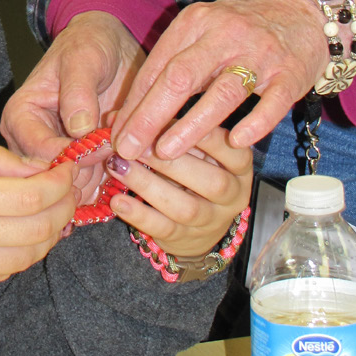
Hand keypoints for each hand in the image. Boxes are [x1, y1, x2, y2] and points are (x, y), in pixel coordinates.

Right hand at [0, 11, 144, 198]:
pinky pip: (92, 191)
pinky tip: (129, 162)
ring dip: (105, 179)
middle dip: (90, 172)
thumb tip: (78, 128)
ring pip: (75, 191)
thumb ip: (78, 90)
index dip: (73, 156)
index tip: (105, 143)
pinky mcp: (80, 168)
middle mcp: (32, 145)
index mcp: (21, 117)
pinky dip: (113, 183)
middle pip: (53, 180)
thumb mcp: (83, 57)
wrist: (111, 48)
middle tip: (120, 150)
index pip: (39, 153)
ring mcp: (56, 160)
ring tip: (126, 150)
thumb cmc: (90, 44)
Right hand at [0, 145, 74, 297]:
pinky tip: (23, 236)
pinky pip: (4, 274)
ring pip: (28, 257)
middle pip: (40, 229)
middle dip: (65, 208)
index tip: (69, 169)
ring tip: (52, 214)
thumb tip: (35, 166)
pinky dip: (24, 254)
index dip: (61, 183)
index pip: (33, 195)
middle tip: (69, 192)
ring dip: (50, 235)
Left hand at [107, 124, 252, 260]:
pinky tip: (118, 200)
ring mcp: (211, 221)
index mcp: (239, 165)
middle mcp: (232, 195)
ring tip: (119, 166)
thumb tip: (116, 117)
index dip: (202, 135)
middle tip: (137, 144)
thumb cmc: (191, 168)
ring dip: (149, 185)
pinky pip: (163, 229)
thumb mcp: (188, 145)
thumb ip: (162, 127)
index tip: (170, 120)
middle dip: (172, 162)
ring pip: (186, 208)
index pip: (229, 148)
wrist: (198, 222)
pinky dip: (139, 214)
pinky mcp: (185, 238)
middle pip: (212, 181)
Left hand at [112, 0, 332, 160]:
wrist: (302, 13)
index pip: (157, 67)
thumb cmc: (239, 33)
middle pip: (180, 77)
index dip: (134, 104)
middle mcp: (224, 33)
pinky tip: (235, 143)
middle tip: (129, 149)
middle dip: (150, 116)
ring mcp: (260, 53)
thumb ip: (168, 69)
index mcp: (195, 22)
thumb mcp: (200, 36)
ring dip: (191, 125)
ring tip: (166, 152)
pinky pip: (271, 102)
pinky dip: (254, 123)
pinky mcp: (291, 73)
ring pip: (221, 92)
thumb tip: (125, 118)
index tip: (116, 136)